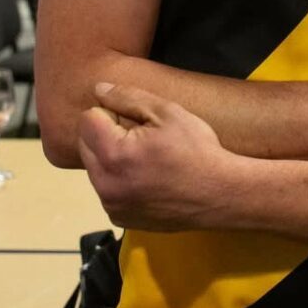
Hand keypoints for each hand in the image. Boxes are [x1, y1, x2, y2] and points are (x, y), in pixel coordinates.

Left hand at [78, 81, 235, 230]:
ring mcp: (112, 205)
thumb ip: (127, 97)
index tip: (136, 121)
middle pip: (85, 145)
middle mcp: (105, 184)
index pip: (88, 119)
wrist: (221, 194)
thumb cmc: (198, 150)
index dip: (111, 113)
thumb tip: (99, 89)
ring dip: (111, 160)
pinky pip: (108, 191)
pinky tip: (148, 180)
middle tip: (141, 138)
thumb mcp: (168, 112)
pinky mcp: (121, 218)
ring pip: (96, 169)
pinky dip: (120, 182)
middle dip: (106, 135)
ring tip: (146, 160)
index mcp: (113, 154)